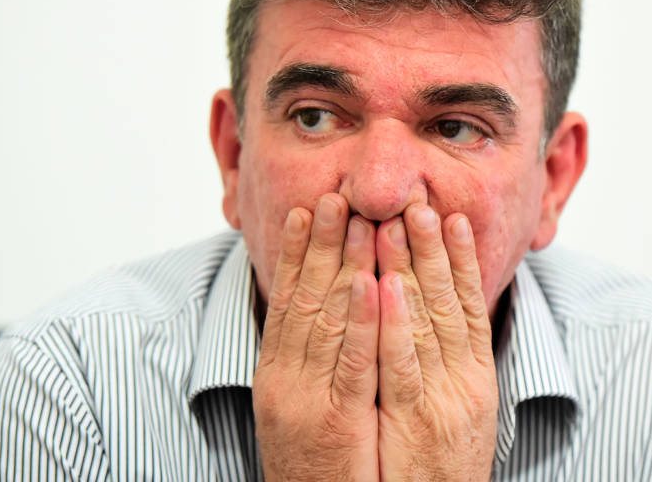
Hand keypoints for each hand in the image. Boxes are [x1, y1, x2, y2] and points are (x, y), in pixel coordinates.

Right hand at [253, 193, 380, 481]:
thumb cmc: (313, 470)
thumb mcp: (300, 409)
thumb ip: (306, 363)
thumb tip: (323, 314)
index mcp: (275, 375)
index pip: (286, 301)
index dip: (295, 253)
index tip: (307, 210)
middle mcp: (285, 382)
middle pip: (304, 300)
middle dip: (319, 245)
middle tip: (334, 196)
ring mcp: (308, 402)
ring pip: (327, 322)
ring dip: (343, 267)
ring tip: (357, 221)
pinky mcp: (339, 424)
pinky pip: (354, 366)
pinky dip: (363, 323)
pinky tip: (375, 286)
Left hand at [375, 204, 498, 481]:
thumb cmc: (444, 476)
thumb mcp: (460, 417)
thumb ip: (452, 371)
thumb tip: (433, 324)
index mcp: (477, 378)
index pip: (469, 305)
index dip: (461, 259)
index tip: (450, 218)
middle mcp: (466, 383)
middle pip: (450, 303)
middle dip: (434, 249)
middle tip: (420, 202)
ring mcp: (445, 401)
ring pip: (427, 322)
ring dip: (414, 268)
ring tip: (402, 222)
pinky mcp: (418, 423)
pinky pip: (402, 366)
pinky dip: (394, 324)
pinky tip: (383, 287)